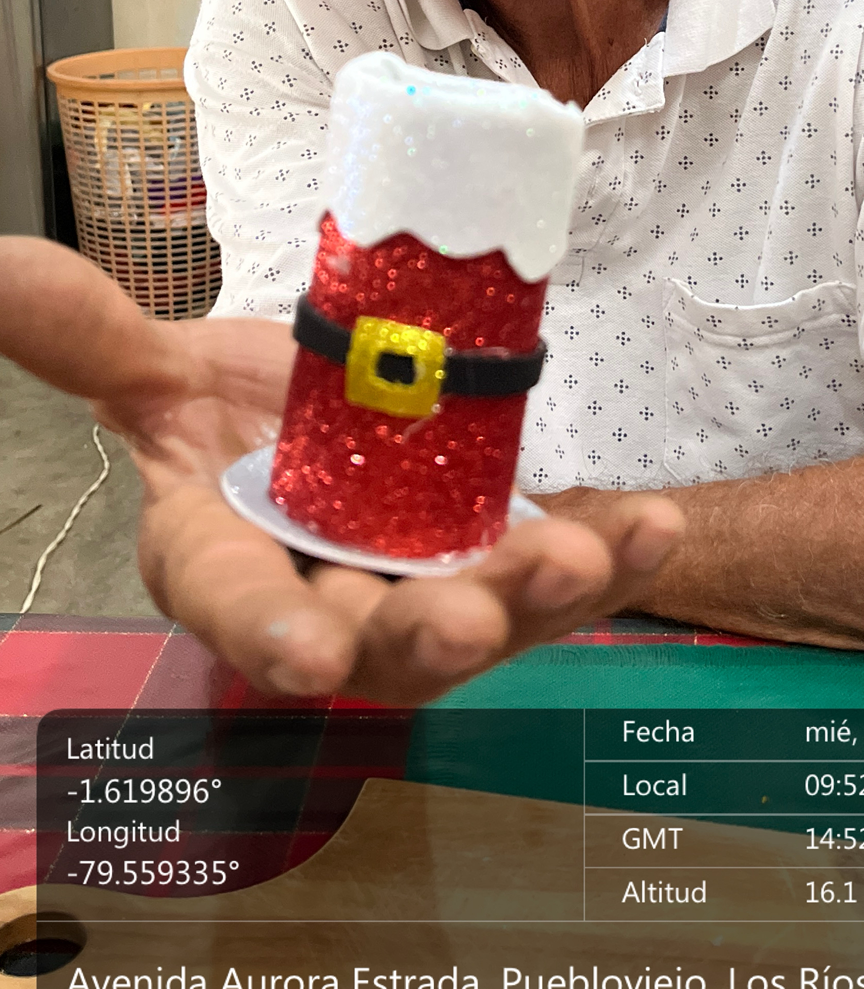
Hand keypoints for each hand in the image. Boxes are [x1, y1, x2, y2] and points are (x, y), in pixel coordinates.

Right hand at [0, 243, 682, 701]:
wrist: (317, 423)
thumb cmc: (229, 418)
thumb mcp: (157, 374)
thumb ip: (82, 335)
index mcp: (226, 565)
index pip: (237, 605)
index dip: (268, 631)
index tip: (302, 653)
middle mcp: (331, 601)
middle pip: (376, 638)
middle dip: (426, 631)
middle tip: (468, 611)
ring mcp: (428, 591)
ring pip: (485, 618)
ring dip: (540, 597)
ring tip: (590, 559)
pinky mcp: (510, 562)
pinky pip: (568, 570)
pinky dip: (616, 553)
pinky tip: (657, 526)